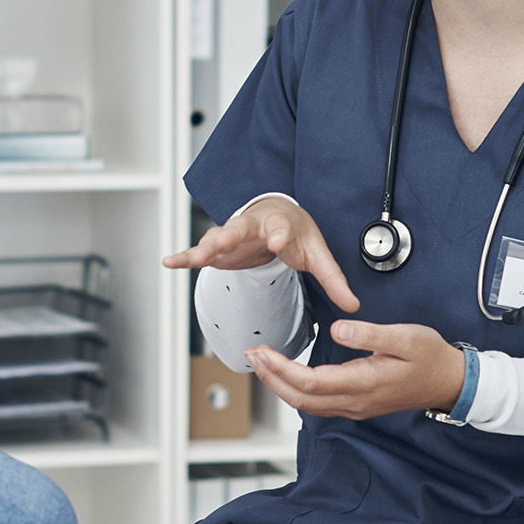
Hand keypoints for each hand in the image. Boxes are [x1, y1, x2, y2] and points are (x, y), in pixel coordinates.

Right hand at [163, 196, 358, 312]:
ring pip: (216, 238)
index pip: (280, 229)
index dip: (278, 235)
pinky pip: (199, 252)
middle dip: (232, 233)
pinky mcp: (219, 250)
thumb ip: (333, 280)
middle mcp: (252, 226)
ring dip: (205, 246)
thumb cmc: (297, 234)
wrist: (278, 217)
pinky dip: (184, 256)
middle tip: (224, 240)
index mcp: (280, 225)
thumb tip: (354, 306)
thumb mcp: (318, 255)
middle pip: (240, 228)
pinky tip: (169, 262)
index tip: (276, 241)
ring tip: (195, 257)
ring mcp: (232, 236)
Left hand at [247, 320, 464, 421]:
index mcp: (364, 383)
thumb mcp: (406, 336)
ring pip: (308, 405)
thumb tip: (338, 329)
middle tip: (252, 355)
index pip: (311, 383)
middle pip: (301, 399)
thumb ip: (370, 334)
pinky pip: (319, 404)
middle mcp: (356, 401)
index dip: (282, 369)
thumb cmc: (430, 357)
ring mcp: (356, 406)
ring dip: (281, 385)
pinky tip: (288, 374)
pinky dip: (296, 390)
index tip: (264, 351)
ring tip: (262, 363)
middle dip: (272, 379)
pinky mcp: (358, 404)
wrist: (450, 382)